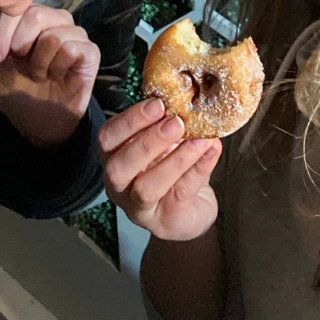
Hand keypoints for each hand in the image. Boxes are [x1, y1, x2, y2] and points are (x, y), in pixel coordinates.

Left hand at [0, 5, 100, 148]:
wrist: (38, 125)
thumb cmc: (17, 93)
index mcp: (33, 20)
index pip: (19, 6)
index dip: (6, 31)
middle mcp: (56, 22)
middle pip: (37, 13)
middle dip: (23, 46)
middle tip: (25, 67)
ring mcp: (75, 35)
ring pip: (54, 34)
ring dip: (41, 62)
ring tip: (43, 75)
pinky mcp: (91, 52)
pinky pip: (72, 48)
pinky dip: (58, 67)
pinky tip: (59, 77)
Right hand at [100, 98, 221, 241]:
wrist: (193, 209)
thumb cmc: (174, 168)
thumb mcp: (166, 142)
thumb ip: (168, 123)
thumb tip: (187, 97)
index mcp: (114, 157)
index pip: (107, 138)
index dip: (129, 120)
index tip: (158, 103)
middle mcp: (119, 186)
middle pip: (119, 167)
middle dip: (148, 141)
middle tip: (176, 122)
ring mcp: (139, 209)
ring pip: (147, 187)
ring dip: (175, 160)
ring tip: (200, 139)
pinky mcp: (164, 222)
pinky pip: (179, 196)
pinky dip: (198, 170)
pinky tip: (212, 151)